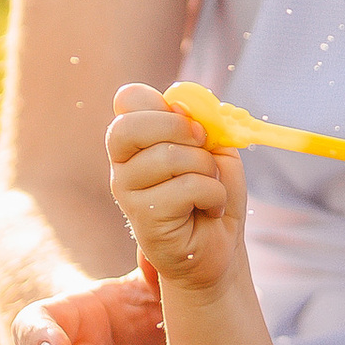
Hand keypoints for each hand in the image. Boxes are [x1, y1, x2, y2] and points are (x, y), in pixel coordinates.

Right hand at [107, 80, 247, 292]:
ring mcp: (128, 193)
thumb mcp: (216, 146)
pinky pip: (186, 188)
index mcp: (137, 140)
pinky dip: (213, 195)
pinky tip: (209, 209)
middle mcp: (123, 164)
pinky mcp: (143, 219)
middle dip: (179, 129)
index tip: (194, 124)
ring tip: (210, 188)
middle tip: (203, 147)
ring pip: (168, 157)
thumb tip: (179, 103)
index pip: (128, 100)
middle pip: (131, 126)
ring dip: (206, 170)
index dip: (164, 104)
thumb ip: (201, 120)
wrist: (221, 244)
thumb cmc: (214, 191)